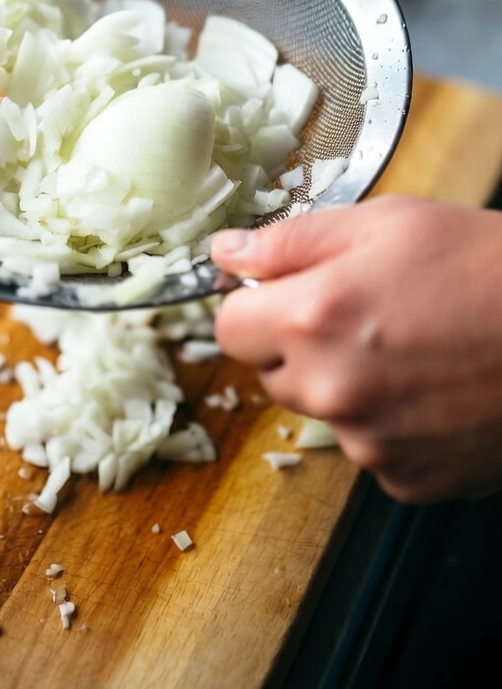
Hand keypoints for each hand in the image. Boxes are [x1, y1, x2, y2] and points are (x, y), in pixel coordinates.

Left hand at [211, 195, 501, 502]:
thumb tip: (225, 253)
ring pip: (323, 411)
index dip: (255, 306)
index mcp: (311, 319)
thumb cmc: (483, 266)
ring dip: (345, 385)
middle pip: (272, 373)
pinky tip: (433, 388)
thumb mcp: (384, 223)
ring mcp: (369, 443)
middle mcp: (329, 390)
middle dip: (300, 344)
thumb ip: (289, 240)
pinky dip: (390, 423)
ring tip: (409, 347)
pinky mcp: (407, 479)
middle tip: (364, 313)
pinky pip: (371, 448)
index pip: (227, 328)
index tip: (287, 295)